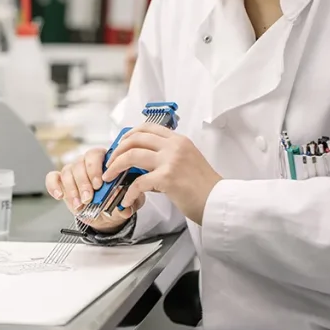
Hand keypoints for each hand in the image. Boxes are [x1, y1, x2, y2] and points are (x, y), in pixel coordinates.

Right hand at [45, 147, 145, 232]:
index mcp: (104, 161)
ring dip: (72, 189)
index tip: (99, 185)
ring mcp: (72, 170)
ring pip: (67, 172)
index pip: (96, 154)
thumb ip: (129, 202)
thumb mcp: (128, 202)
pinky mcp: (61, 181)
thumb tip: (124, 206)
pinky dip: (54, 186)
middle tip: (89, 197)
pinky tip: (59, 196)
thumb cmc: (116, 201)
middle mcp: (86, 162)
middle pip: (80, 163)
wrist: (105, 215)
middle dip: (84, 182)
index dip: (96, 168)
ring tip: (79, 204)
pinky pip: (52, 178)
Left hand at [102, 122, 222, 224]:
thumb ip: (167, 157)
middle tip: (110, 162)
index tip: (120, 145)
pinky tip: (126, 200)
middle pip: (135, 138)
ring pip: (132, 155)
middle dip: (117, 150)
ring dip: (116, 166)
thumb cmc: (205, 187)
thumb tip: (143, 164)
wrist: (220, 202)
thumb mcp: (187, 162)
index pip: (147, 127)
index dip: (129, 135)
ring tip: (109, 177)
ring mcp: (171, 160)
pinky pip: (138, 182)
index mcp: (179, 140)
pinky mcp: (168, 178)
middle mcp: (174, 146)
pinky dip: (128, 192)